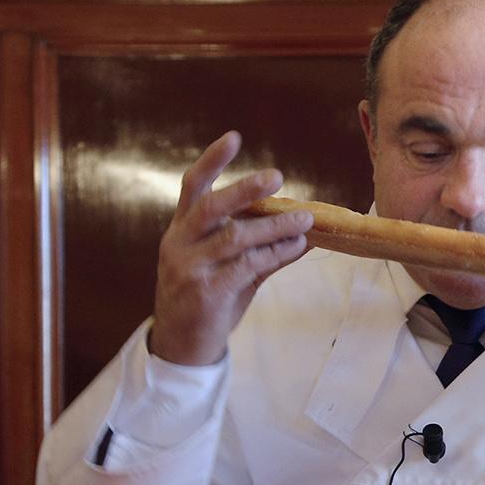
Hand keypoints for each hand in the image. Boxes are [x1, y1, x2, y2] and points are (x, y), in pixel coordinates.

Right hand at [147, 131, 311, 366]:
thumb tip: (303, 231)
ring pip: (234, 238)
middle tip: (277, 176)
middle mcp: (179, 244)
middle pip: (211, 208)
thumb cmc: (206, 300)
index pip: (192, 186)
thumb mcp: (227, 268)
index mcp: (181, 230)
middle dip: (244, 190)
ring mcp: (189, 269)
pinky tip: (295, 248)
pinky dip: (274, 255)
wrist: (182, 346)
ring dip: (273, 227)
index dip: (212, 161)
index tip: (234, 137)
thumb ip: (258, 248)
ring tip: (305, 219)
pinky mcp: (205, 293)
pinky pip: (244, 267)